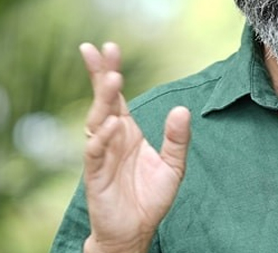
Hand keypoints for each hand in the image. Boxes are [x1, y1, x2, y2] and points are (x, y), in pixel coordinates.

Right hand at [80, 42, 190, 252]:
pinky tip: (111, 124)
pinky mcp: (96, 175)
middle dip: (100, 75)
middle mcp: (112, 138)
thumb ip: (177, 138)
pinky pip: (95, 152)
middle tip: (99, 49)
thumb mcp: (174, 165)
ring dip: (104, 100)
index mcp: (127, 132)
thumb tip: (182, 109)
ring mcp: (102, 155)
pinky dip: (102, 137)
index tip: (109, 47)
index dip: (110, 72)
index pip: (117, 96)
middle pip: (103, 100)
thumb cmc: (150, 197)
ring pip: (96, 120)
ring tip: (113, 79)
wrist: (136, 231)